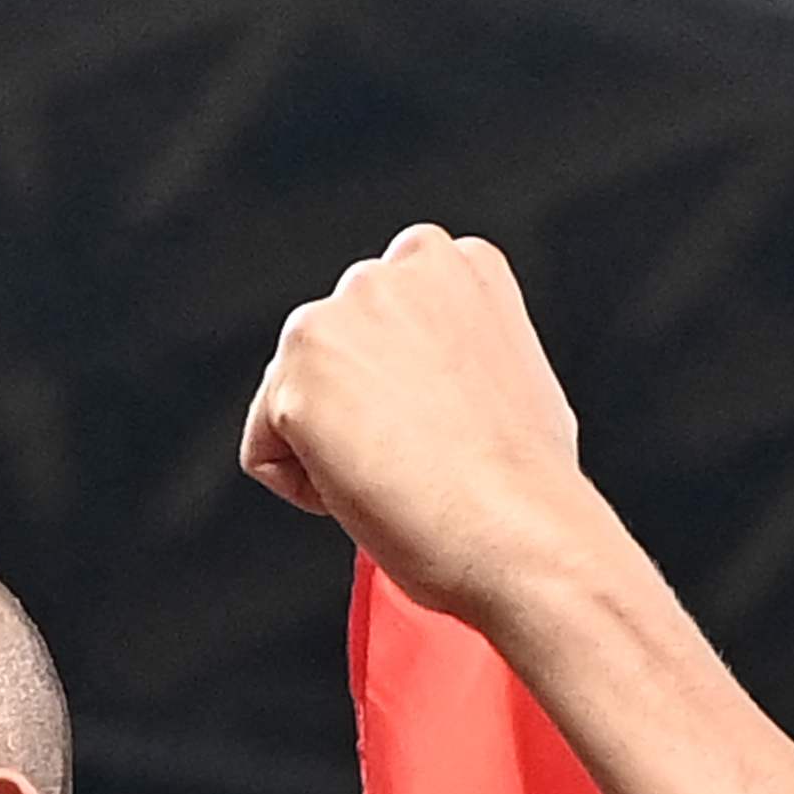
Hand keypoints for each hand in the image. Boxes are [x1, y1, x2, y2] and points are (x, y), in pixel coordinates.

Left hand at [238, 227, 623, 627]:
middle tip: (414, 453)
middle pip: (328, 353)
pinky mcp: (294, 379)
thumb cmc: (528, 479)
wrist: (519, 529)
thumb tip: (428, 378)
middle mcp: (386, 275)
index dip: (403, 386)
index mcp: (449, 263)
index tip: (434, 420)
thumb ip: (456, 346)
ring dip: (329, 445)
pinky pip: (265, 453)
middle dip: (357, 407)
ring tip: (398, 471)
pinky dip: (303, 488)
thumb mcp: (513, 370)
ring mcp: (335, 320)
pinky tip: (366, 489)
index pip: (378, 318)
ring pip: (292, 397)